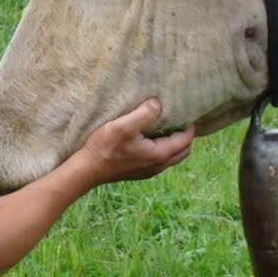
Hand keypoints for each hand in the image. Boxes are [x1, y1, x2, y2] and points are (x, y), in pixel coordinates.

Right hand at [75, 98, 192, 184]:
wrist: (89, 169)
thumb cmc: (105, 147)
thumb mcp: (123, 126)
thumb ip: (144, 114)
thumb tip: (158, 103)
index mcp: (159, 154)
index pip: (185, 140)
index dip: (188, 126)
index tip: (183, 112)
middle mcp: (159, 165)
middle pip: (184, 151)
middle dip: (184, 135)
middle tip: (175, 120)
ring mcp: (150, 171)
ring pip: (173, 157)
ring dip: (174, 143)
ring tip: (163, 128)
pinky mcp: (142, 172)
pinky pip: (162, 161)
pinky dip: (164, 150)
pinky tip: (149, 139)